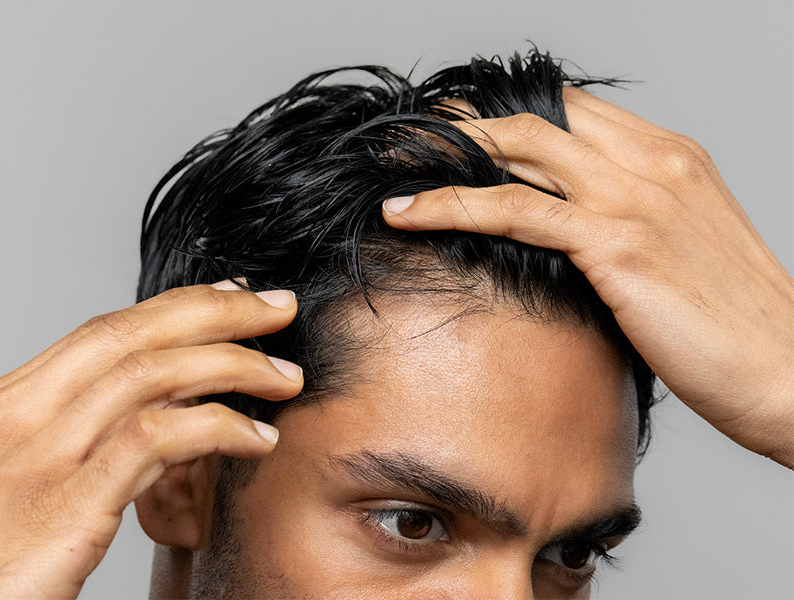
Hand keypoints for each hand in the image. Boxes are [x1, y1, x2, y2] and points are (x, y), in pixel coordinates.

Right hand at [0, 282, 302, 598]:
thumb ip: (0, 466)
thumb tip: (25, 461)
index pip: (95, 336)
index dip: (166, 312)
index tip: (218, 304)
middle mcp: (14, 417)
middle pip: (129, 334)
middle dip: (211, 312)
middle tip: (271, 307)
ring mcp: (37, 457)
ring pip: (151, 374)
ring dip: (231, 365)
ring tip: (281, 375)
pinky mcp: (66, 507)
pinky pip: (157, 440)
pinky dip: (216, 427)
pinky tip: (252, 438)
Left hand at [382, 88, 793, 467]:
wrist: (791, 372)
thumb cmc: (735, 327)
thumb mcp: (679, 253)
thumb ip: (623, 226)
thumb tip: (556, 236)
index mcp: (672, 157)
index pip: (572, 110)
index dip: (504, 116)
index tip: (451, 134)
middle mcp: (653, 164)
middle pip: (536, 118)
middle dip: (460, 125)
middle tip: (405, 141)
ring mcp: (635, 198)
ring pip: (517, 151)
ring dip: (442, 154)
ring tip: (390, 167)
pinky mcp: (618, 243)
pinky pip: (513, 210)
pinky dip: (451, 205)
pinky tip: (407, 212)